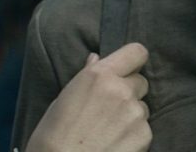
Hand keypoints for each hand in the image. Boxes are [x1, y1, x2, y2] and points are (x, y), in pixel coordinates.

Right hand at [26, 42, 151, 151]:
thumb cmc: (51, 139)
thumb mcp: (62, 101)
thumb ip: (86, 76)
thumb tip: (96, 58)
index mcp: (99, 76)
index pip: (137, 52)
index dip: (133, 61)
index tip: (127, 71)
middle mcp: (121, 90)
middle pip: (140, 82)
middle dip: (130, 92)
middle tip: (110, 110)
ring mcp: (135, 112)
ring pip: (142, 107)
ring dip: (131, 115)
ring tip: (108, 131)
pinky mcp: (144, 134)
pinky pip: (144, 128)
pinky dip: (134, 135)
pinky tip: (115, 144)